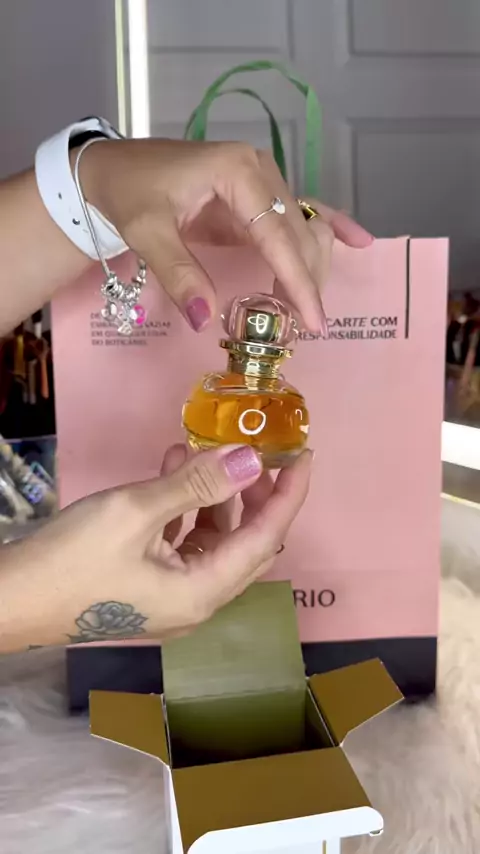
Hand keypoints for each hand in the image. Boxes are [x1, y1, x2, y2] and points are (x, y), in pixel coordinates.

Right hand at [0, 444, 311, 651]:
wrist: (9, 601)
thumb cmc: (72, 558)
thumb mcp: (135, 512)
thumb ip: (197, 484)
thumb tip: (249, 458)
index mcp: (203, 592)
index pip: (266, 539)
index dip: (288, 495)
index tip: (303, 455)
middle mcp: (197, 602)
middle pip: (245, 543)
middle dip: (254, 494)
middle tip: (254, 450)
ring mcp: (172, 597)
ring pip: (212, 540)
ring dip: (213, 495)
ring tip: (204, 450)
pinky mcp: (148, 587)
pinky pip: (181, 544)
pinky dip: (183, 508)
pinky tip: (171, 469)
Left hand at [80, 139, 372, 335]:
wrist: (112, 170)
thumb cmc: (128, 194)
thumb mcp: (148, 232)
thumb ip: (179, 274)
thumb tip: (208, 320)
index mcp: (237, 171)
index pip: (278, 235)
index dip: (297, 281)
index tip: (312, 320)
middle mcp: (260, 170)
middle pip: (299, 233)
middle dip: (305, 280)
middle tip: (299, 327)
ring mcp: (263, 179)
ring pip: (303, 228)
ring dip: (311, 268)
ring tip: (306, 310)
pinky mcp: (258, 193)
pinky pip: (300, 212)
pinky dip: (329, 227)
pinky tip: (359, 242)